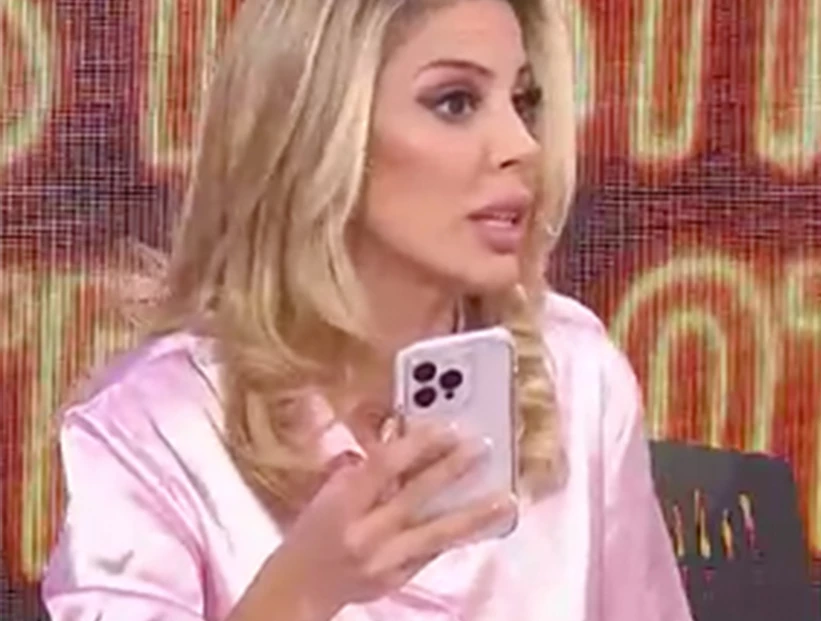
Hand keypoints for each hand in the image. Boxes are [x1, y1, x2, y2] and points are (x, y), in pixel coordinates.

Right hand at [275, 418, 516, 616]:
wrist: (298, 590)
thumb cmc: (310, 533)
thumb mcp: (326, 495)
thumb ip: (360, 471)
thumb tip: (396, 441)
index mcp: (341, 504)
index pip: (383, 467)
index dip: (416, 444)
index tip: (444, 427)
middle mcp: (366, 533)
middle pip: (415, 496)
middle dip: (451, 469)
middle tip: (482, 447)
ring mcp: (386, 560)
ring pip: (437, 533)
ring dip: (473, 514)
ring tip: (505, 499)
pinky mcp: (399, 579)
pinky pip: (433, 552)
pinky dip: (456, 535)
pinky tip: (484, 524)